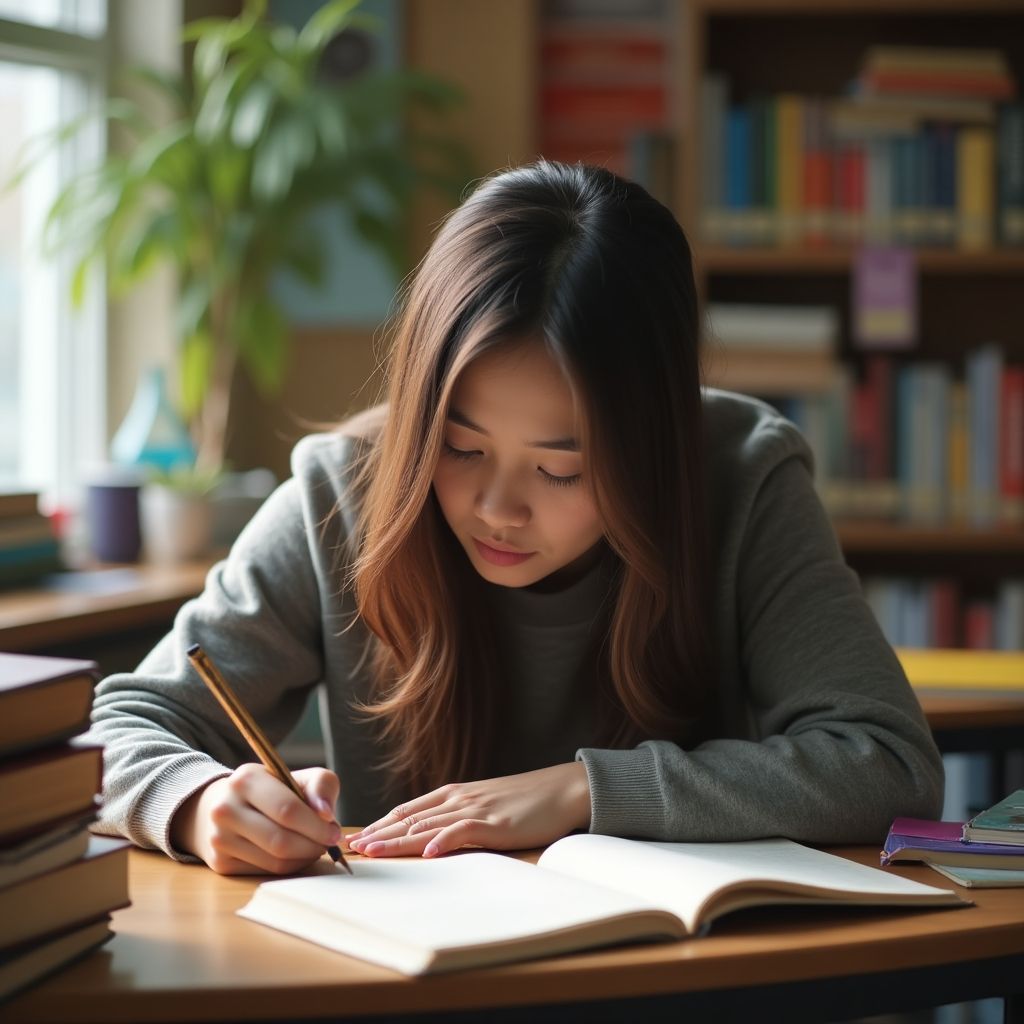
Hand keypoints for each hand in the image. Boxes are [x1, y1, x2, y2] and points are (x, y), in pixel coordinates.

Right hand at [170, 763, 340, 874]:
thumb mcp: (297, 776)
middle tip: (328, 842)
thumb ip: (320, 785)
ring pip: (275, 861)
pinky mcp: (220, 863)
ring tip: (314, 846)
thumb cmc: (271, 789)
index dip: (317, 825)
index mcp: (246, 780)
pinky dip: (289, 866)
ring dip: (304, 858)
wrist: (225, 804)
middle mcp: (225, 809)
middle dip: (313, 845)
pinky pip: (265, 872)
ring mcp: (219, 838)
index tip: (334, 831)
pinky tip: (295, 854)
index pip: (288, 810)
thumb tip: (326, 814)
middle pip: (281, 841)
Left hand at [347, 762, 590, 858]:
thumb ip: (458, 817)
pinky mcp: (494, 822)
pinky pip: (462, 831)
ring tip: (373, 851)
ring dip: (397, 839)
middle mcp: (458, 798)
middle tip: (350, 848)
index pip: (407, 811)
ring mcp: (475, 809)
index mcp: (454, 795)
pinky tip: (427, 852)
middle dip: (378, 833)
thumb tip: (432, 835)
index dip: (381, 825)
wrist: (562, 789)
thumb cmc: (525, 801)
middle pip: (409, 818)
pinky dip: (442, 841)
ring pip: (427, 825)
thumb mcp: (485, 806)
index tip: (357, 838)